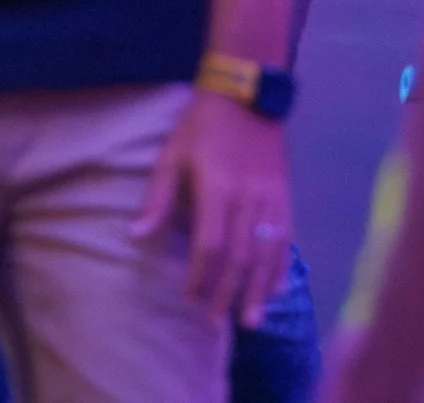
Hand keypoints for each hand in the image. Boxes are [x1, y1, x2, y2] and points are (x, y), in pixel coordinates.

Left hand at [134, 92, 293, 327]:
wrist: (246, 98)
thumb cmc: (201, 128)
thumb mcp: (171, 155)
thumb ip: (157, 199)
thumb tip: (137, 236)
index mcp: (218, 189)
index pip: (211, 244)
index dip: (202, 276)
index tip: (191, 299)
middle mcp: (249, 200)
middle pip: (241, 256)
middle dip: (228, 293)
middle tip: (217, 324)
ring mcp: (273, 200)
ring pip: (268, 254)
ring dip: (259, 290)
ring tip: (250, 322)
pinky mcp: (286, 198)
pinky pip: (287, 240)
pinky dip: (281, 267)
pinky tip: (277, 290)